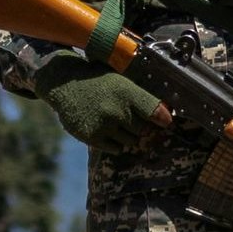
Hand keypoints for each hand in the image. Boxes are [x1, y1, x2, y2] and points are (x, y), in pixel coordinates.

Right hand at [42, 57, 171, 150]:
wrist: (66, 84)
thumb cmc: (99, 83)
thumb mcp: (121, 83)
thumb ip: (142, 98)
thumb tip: (166, 116)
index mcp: (126, 92)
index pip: (153, 110)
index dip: (162, 118)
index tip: (166, 123)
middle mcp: (117, 110)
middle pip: (143, 130)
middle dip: (140, 126)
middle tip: (128, 118)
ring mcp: (104, 125)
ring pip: (131, 141)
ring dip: (128, 135)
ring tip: (115, 122)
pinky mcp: (93, 137)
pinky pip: (116, 148)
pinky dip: (115, 142)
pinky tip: (107, 129)